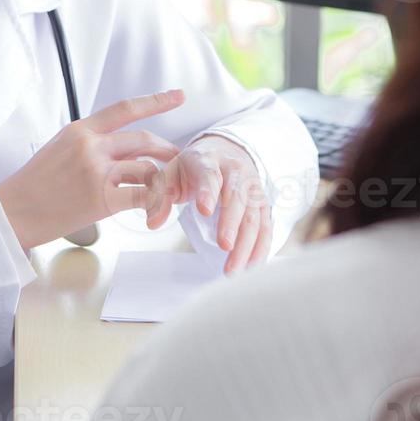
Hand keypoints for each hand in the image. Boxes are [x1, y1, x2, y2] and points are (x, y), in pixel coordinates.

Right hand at [0, 90, 185, 249]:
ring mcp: (97, 171)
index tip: (177, 97)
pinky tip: (152, 208)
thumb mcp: (58, 147)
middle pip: (144, 139)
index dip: (156, 101)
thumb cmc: (33, 184)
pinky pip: (141, 195)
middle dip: (166, 149)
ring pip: (147, 167)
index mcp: (80, 130)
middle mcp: (91, 146)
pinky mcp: (102, 198)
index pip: (125, 108)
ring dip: (161, 179)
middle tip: (177, 157)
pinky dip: (153, 201)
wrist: (13, 211)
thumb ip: (88, 142)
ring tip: (164, 188)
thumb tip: (114, 143)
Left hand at [147, 135, 272, 273]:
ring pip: (254, 215)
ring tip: (232, 270)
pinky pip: (266, 226)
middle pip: (237, 197)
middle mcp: (235, 171)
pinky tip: (252, 266)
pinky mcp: (262, 203)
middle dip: (232, 223)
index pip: (209, 175)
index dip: (208, 192)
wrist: (225, 150)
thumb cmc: (194, 167)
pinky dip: (261, 247)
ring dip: (246, 244)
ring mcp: (252, 187)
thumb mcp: (171, 173)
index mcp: (207, 160)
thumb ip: (159, 197)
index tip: (204, 211)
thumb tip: (153, 223)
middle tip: (224, 246)